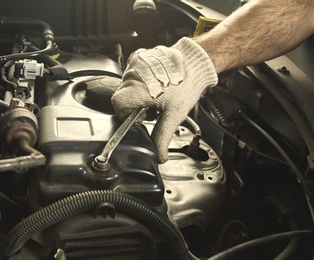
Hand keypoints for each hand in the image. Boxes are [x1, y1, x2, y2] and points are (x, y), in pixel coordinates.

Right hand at [111, 37, 217, 161]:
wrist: (195, 62)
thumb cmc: (185, 85)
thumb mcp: (172, 115)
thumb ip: (161, 137)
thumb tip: (157, 154)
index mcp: (134, 91)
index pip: (118, 108)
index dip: (130, 116)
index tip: (143, 117)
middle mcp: (131, 75)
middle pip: (123, 97)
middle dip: (136, 105)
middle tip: (154, 107)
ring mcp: (134, 64)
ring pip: (128, 85)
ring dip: (139, 93)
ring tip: (158, 95)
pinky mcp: (140, 57)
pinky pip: (135, 73)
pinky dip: (143, 81)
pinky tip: (157, 83)